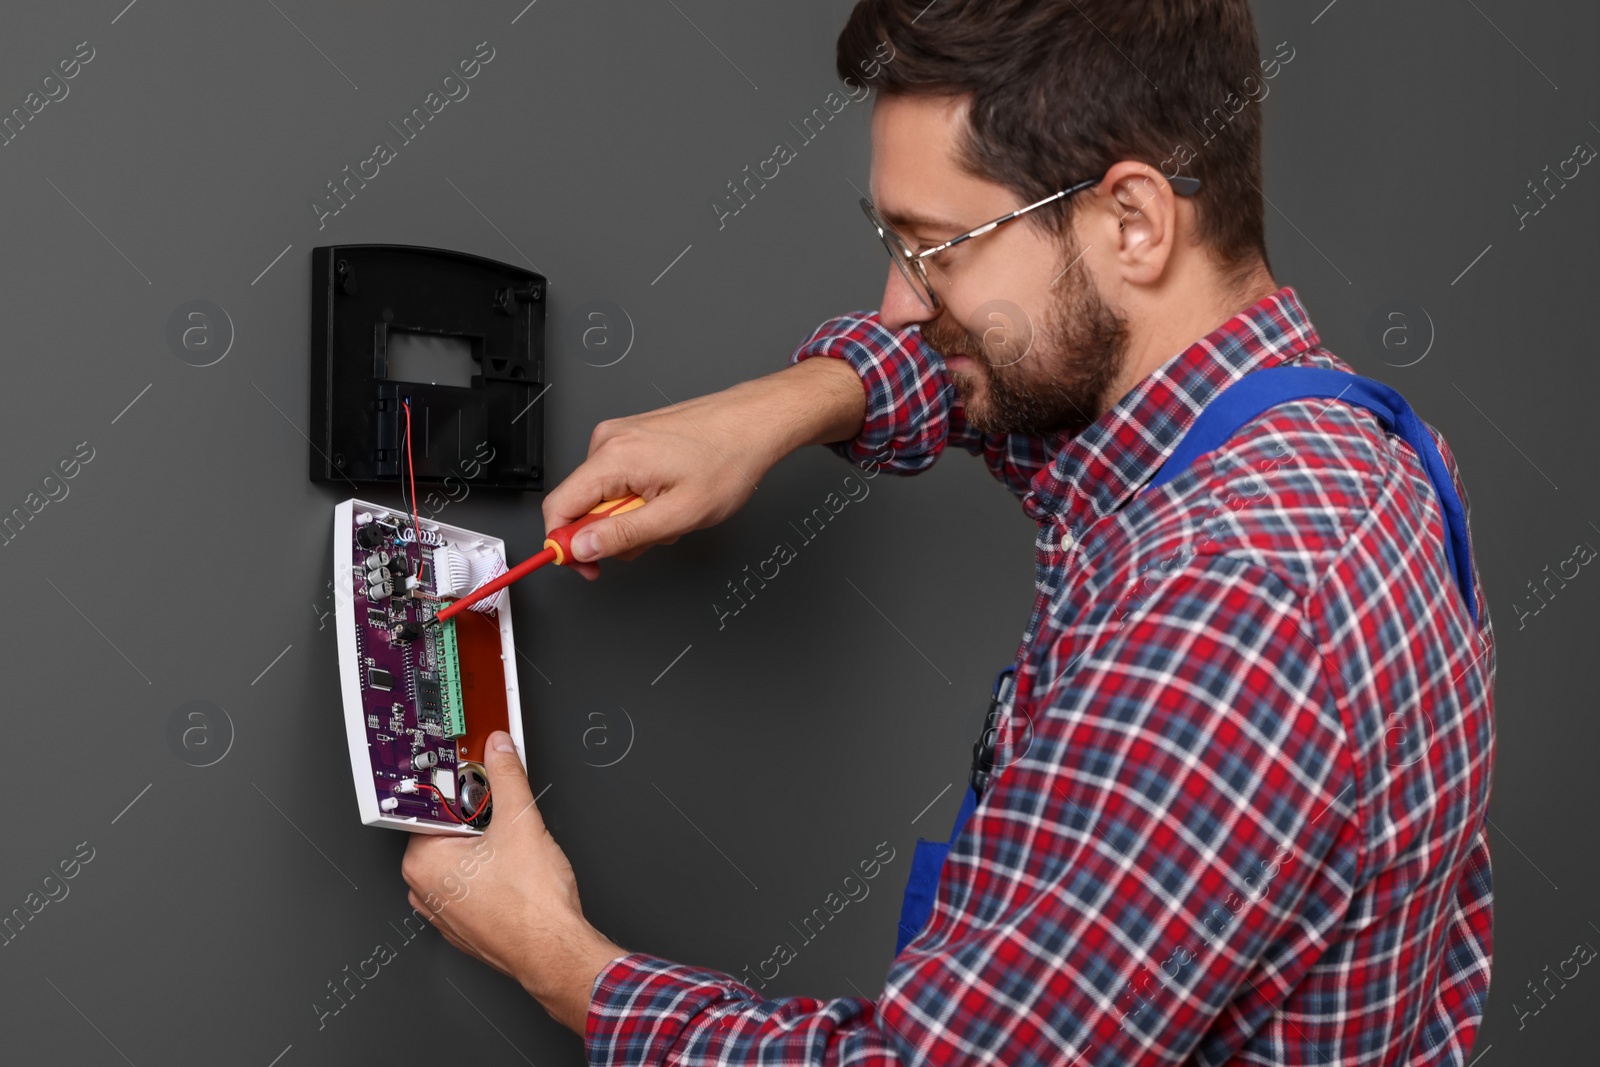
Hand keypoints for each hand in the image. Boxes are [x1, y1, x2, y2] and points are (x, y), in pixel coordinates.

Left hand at [401, 731, 626, 1032]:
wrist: (553, 950)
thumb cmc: (531, 904)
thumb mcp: (520, 821)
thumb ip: (507, 775)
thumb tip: (499, 749)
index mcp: (422, 860)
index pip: (433, 805)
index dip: (463, 788)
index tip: (481, 778)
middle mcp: (423, 889)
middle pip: (447, 831)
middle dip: (478, 818)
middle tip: (504, 816)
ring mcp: (442, 911)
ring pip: (460, 860)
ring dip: (485, 847)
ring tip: (513, 848)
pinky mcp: (463, 925)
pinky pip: (469, 886)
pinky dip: (488, 873)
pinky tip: (513, 872)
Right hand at [543, 357, 865, 578]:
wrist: (754, 424)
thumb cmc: (728, 461)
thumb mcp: (678, 515)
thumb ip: (624, 535)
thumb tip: (582, 548)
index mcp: (613, 457)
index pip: (558, 508)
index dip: (565, 545)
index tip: (587, 566)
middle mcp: (608, 441)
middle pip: (582, 505)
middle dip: (613, 532)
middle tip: (655, 534)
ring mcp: (620, 437)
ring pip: (604, 497)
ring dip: (633, 517)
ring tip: (671, 510)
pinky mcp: (632, 439)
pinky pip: (619, 482)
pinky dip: (641, 499)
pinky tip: (669, 495)